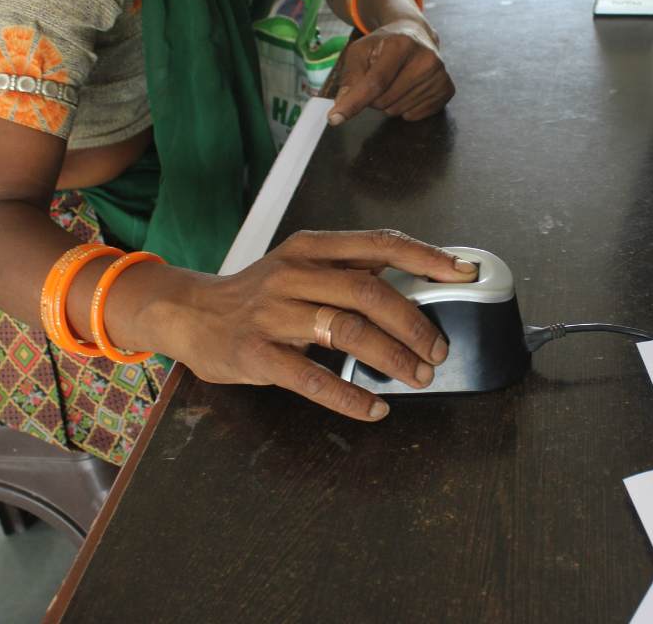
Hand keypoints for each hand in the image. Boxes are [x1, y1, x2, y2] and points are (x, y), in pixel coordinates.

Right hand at [164, 230, 477, 420]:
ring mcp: (273, 314)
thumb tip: (416, 288)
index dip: (426, 257)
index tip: (463, 273)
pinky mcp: (257, 353)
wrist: (189, 313)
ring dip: (391, 357)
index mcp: (311, 248)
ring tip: (416, 377)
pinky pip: (312, 378)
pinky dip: (350, 397)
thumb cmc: (257, 294)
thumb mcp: (299, 267)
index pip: (379, 244)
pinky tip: (374, 408)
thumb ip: (348, 272)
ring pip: (347, 331)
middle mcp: (294, 274)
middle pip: (369, 292)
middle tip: (438, 351)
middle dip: (414, 324)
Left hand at [328, 18, 454, 124]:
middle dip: (374, 98)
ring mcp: (440, 76)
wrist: (416, 34)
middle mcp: (426, 59)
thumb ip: (349, 78)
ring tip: (395, 82)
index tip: (335, 118)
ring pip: (398, 111)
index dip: (354, 102)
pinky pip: (414, 116)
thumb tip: (341, 106)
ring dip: (389, 103)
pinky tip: (409, 89)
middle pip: (384, 101)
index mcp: (401, 44)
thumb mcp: (361, 51)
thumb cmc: (385, 44)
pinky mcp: (446, 90)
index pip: (375, 82)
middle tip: (380, 80)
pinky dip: (406, 108)